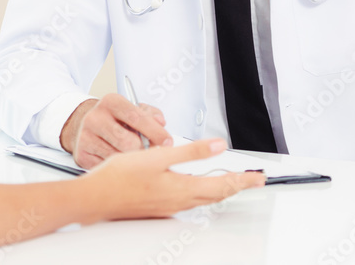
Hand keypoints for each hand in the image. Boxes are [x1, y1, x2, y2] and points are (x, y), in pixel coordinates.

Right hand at [61, 94, 172, 168]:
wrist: (84, 125)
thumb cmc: (115, 119)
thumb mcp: (132, 109)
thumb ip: (150, 114)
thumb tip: (161, 122)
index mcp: (110, 102)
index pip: (136, 117)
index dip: (155, 131)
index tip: (168, 142)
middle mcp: (95, 118)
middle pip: (128, 142)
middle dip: (145, 151)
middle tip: (153, 155)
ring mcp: (86, 137)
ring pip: (119, 158)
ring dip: (132, 162)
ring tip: (136, 158)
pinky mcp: (82, 155)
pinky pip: (108, 168)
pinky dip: (119, 169)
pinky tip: (121, 164)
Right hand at [81, 138, 265, 219]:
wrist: (96, 198)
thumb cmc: (120, 177)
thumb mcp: (158, 155)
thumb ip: (191, 151)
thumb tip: (218, 146)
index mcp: (183, 188)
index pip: (223, 184)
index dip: (244, 180)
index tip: (259, 178)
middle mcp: (179, 202)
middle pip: (217, 195)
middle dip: (237, 186)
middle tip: (252, 181)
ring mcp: (169, 207)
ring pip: (204, 199)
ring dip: (221, 190)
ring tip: (232, 182)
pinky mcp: (160, 208)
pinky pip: (190, 202)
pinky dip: (202, 194)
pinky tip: (198, 188)